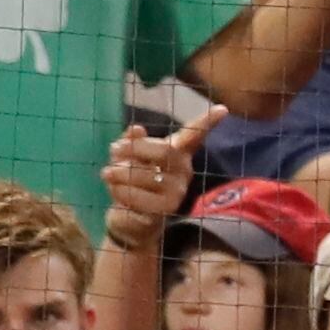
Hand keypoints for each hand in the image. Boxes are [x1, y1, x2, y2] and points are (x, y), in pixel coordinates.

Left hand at [102, 105, 227, 249]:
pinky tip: (114, 190)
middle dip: (136, 148)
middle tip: (114, 148)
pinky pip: (139, 195)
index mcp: (177, 154)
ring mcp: (177, 191)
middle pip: (165, 151)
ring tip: (107, 173)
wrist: (130, 220)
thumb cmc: (133, 182)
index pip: (194, 136)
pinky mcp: (166, 209)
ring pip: (147, 174)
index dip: (207, 122)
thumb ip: (132, 142)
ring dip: (121, 172)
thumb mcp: (128, 159)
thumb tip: (135, 129)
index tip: (222, 109)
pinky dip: (121, 190)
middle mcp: (183, 171)